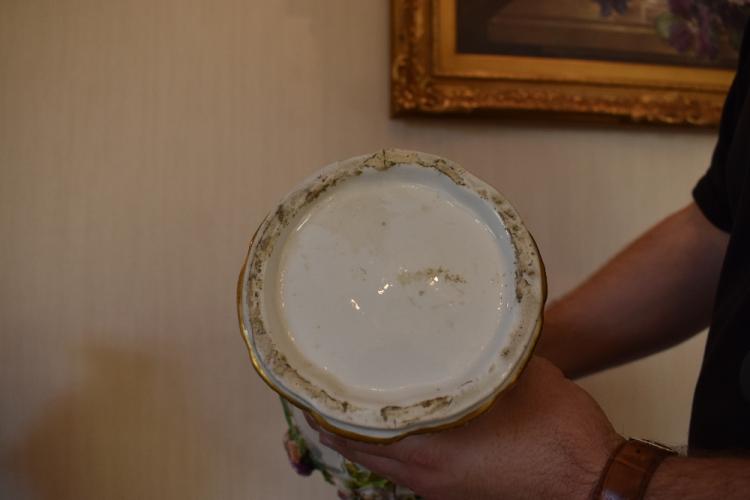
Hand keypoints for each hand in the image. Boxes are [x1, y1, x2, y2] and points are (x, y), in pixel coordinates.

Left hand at [313, 357, 622, 499]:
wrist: (595, 483)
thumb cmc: (558, 431)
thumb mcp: (516, 376)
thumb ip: (481, 354)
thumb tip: (466, 323)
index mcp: (428, 449)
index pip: (350, 434)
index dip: (320, 412)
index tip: (304, 388)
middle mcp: (423, 477)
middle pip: (355, 452)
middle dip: (333, 424)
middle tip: (322, 391)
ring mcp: (439, 491)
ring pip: (380, 465)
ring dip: (361, 437)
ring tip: (352, 404)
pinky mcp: (457, 495)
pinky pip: (405, 473)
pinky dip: (389, 450)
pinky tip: (399, 427)